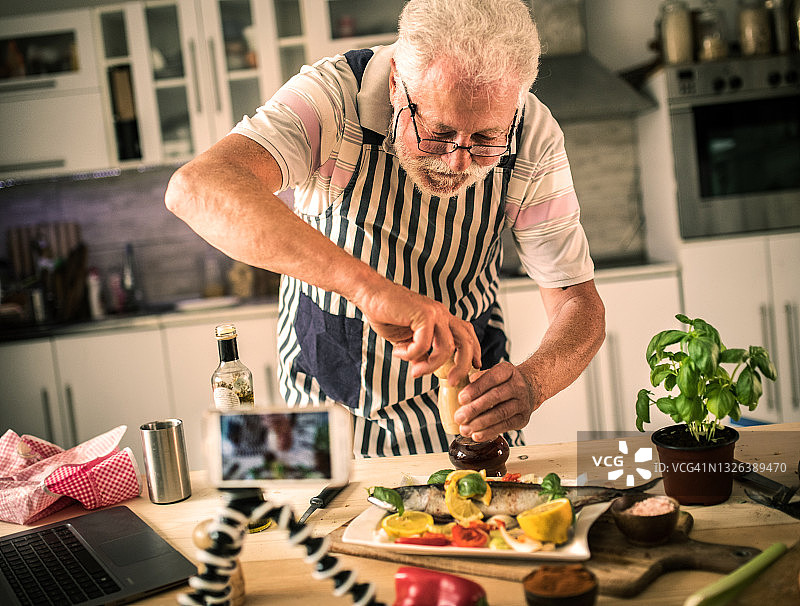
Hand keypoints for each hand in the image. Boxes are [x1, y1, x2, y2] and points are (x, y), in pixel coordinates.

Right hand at [356, 281, 480, 382]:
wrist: (369, 295)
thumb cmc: (385, 314)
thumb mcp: (406, 339)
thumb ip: (419, 351)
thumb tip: (423, 367)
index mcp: (441, 317)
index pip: (466, 334)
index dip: (474, 351)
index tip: (475, 367)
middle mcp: (442, 314)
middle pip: (466, 342)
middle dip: (462, 366)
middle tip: (451, 382)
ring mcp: (435, 312)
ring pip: (446, 347)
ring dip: (430, 365)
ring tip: (415, 371)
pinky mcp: (424, 314)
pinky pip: (424, 344)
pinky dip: (410, 354)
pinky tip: (398, 351)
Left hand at [452, 361, 539, 441]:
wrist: (527, 389)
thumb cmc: (503, 382)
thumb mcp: (492, 374)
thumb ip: (478, 378)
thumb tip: (464, 383)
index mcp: (507, 371)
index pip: (491, 378)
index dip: (476, 389)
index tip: (461, 399)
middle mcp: (518, 386)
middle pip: (495, 397)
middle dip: (475, 409)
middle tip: (459, 417)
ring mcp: (522, 403)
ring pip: (500, 413)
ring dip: (480, 423)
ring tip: (465, 429)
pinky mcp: (522, 419)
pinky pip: (505, 426)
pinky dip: (489, 432)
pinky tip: (476, 435)